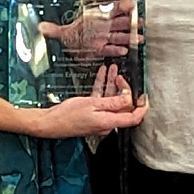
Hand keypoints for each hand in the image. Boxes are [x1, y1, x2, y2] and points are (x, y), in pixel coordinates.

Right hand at [28, 65, 147, 138]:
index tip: (144, 96)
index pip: (134, 118)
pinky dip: (102, 88)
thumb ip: (112, 103)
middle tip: (120, 76)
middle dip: (123, 89)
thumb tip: (129, 100)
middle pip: (122, 107)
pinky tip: (101, 76)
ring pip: (111, 101)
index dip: (142, 107)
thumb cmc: (67, 115)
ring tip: (112, 70)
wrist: (49, 123)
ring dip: (112, 85)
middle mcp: (106, 123)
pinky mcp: (91, 115)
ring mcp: (99, 120)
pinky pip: (100, 101)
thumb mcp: (91, 104)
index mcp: (109, 122)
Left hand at [38, 0, 137, 62]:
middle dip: (130, 21)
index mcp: (94, 18)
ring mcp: (103, 38)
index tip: (130, 4)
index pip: (109, 10)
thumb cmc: (69, 34)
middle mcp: (101, 27)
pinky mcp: (101, 48)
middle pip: (118, 22)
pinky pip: (110, 48)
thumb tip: (41, 27)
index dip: (120, 6)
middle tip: (140, 21)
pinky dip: (116, 50)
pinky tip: (124, 50)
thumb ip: (53, 30)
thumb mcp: (62, 32)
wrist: (69, 46)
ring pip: (118, 36)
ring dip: (129, 36)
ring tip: (139, 37)